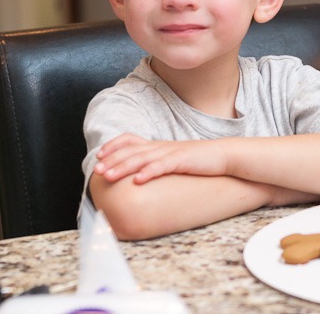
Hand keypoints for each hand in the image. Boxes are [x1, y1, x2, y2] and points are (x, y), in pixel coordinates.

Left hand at [94, 133, 228, 183]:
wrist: (222, 155)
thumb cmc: (198, 161)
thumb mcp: (174, 159)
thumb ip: (158, 163)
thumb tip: (142, 175)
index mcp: (158, 145)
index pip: (130, 139)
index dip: (113, 146)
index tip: (100, 155)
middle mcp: (160, 146)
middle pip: (131, 151)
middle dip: (112, 160)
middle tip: (97, 169)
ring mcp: (171, 153)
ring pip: (141, 159)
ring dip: (123, 167)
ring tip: (109, 176)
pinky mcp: (182, 160)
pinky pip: (162, 166)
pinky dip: (148, 172)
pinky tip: (138, 181)